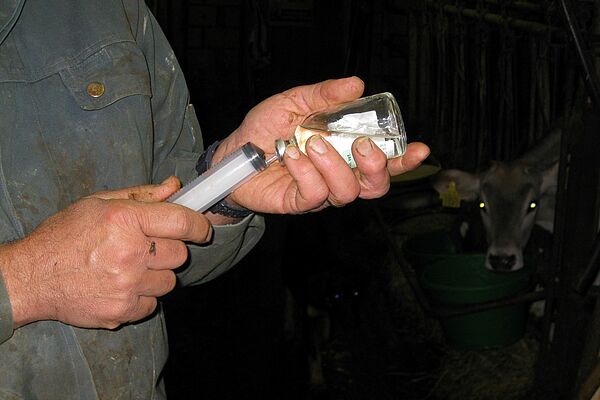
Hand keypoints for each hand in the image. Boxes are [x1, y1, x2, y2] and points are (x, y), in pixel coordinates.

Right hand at [0, 177, 211, 329]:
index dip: (199, 226)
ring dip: (156, 275)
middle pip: (180, 255)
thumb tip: (175, 186)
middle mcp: (129, 253)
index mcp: (124, 220)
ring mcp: (126, 286)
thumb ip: (141, 195)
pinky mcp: (121, 311)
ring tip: (130, 268)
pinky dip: (142, 297)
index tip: (201, 230)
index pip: (182, 222)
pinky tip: (121, 286)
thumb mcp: (98, 202)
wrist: (32, 277)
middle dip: (169, 250)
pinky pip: (152, 304)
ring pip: (169, 282)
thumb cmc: (64, 236)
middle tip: (148, 248)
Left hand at [213, 76, 429, 213]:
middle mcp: (339, 174)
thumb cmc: (267, 127)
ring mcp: (321, 192)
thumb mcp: (295, 102)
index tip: (420, 148)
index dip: (404, 159)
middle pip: (376, 186)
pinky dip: (305, 171)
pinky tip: (290, 154)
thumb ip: (324, 95)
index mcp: (346, 151)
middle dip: (376, 166)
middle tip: (360, 144)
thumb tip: (356, 85)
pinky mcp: (299, 203)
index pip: (384, 161)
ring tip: (311, 143)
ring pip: (347, 192)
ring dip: (332, 165)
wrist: (235, 149)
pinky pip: (314, 194)